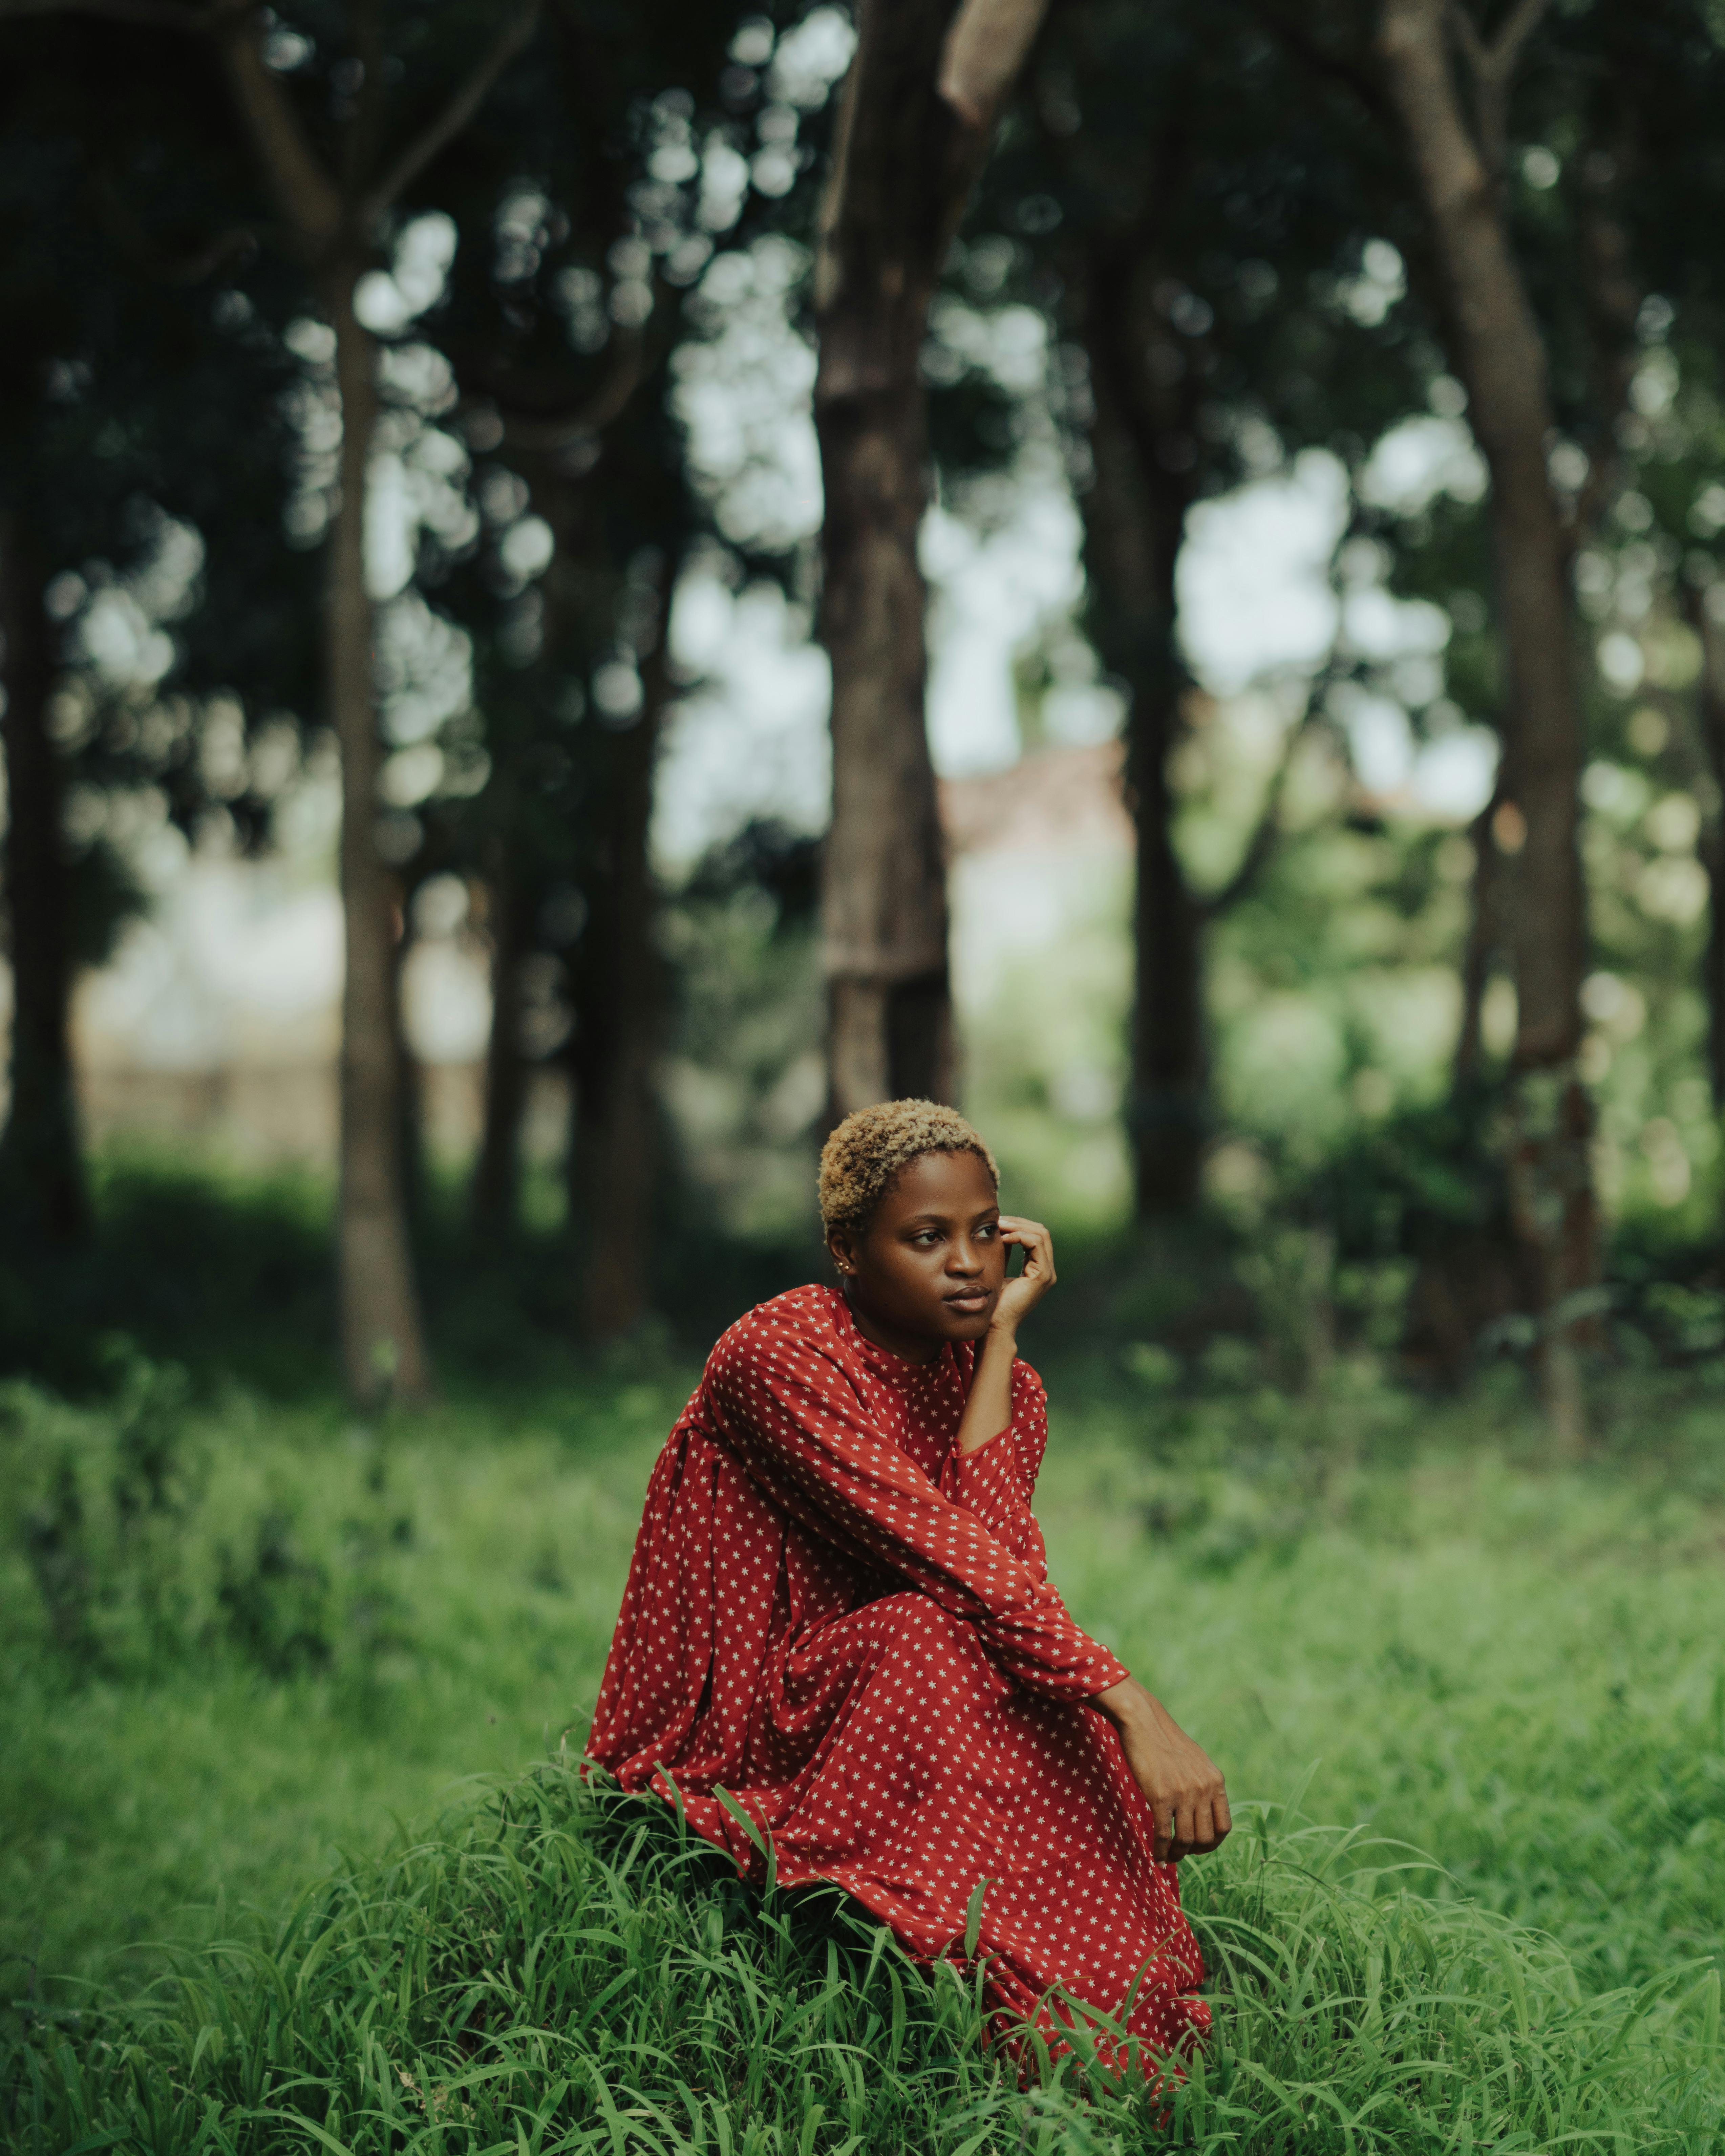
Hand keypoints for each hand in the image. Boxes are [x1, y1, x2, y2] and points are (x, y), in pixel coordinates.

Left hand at [992, 1215, 1055, 1334]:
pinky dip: (1020, 1235)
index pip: (1035, 1235)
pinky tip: (1003, 1238)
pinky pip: (1036, 1244)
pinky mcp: (1043, 1275)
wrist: (995, 1324)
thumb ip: (1004, 1250)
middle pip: (1041, 1231)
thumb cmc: (993, 1301)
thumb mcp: (999, 1268)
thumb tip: (999, 1228)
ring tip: (999, 1226)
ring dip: (1018, 1226)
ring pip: (1041, 1234)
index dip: (1018, 1225)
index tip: (997, 1222)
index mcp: (1037, 1267)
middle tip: (998, 1220)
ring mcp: (1047, 1272)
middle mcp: (1046, 1269)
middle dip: (1019, 1222)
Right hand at [1092, 1678, 1230, 1862]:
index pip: (1224, 1827)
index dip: (1212, 1843)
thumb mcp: (1195, 1762)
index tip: (1199, 1847)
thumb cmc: (1165, 1741)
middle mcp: (1204, 1788)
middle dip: (1194, 1852)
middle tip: (1181, 1852)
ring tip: (1169, 1856)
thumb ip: (1203, 1785)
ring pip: (1186, 1840)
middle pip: (1206, 1838)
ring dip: (1177, 1854)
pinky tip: (1156, 1856)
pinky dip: (1161, 1850)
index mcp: (1216, 1781)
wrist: (1143, 1721)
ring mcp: (1184, 1793)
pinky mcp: (1161, 1796)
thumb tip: (1202, 1812)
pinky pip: (1164, 1834)